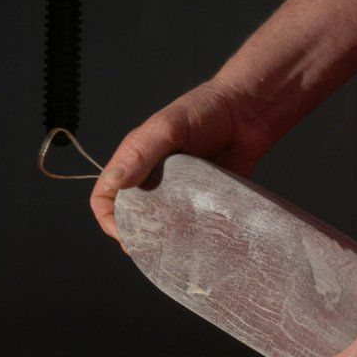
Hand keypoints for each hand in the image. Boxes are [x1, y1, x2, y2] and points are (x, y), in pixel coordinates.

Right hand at [90, 77, 276, 242]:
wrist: (250, 111)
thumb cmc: (205, 109)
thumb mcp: (168, 127)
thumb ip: (141, 154)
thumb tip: (115, 182)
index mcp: (135, 159)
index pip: (106, 196)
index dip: (109, 218)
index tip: (126, 235)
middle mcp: (153, 178)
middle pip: (131, 216)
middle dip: (136, 234)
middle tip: (152, 247)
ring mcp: (178, 191)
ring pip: (161, 224)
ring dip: (164, 239)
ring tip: (175, 248)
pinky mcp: (203, 200)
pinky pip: (191, 223)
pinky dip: (191, 235)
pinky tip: (199, 241)